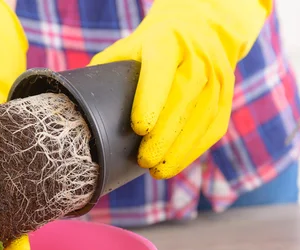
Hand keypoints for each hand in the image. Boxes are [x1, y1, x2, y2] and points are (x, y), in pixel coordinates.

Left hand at [90, 0, 271, 178]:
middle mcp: (197, 55)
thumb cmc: (150, 47)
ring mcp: (218, 74)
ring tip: (157, 170)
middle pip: (185, 96)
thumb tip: (73, 108)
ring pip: (203, 115)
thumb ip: (103, 73)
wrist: (199, 28)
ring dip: (180, 148)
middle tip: (144, 160)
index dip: (151, 99)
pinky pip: (214, 126)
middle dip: (165, 133)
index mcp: (166, 41)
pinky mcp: (226, 95)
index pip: (161, 69)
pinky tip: (174, 165)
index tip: (138, 129)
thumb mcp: (126, 50)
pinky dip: (194, 150)